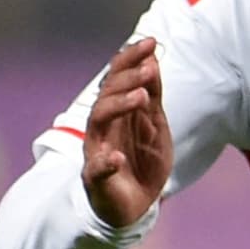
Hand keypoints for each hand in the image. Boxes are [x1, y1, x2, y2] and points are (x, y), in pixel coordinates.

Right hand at [81, 38, 171, 229]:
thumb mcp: (153, 124)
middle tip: (150, 68)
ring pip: (99, 121)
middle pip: (107, 94)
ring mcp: (97, 151)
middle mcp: (102, 127)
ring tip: (142, 97)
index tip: (151, 42)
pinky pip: (96, 170)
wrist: (131, 207)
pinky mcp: (96, 179)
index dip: (131, 58)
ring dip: (119, 106)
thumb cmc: (140, 161)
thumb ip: (151, 95)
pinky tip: (117, 158)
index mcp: (116, 111)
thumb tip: (153, 59)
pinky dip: (105, 164)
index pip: (117, 77)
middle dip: (128, 78)